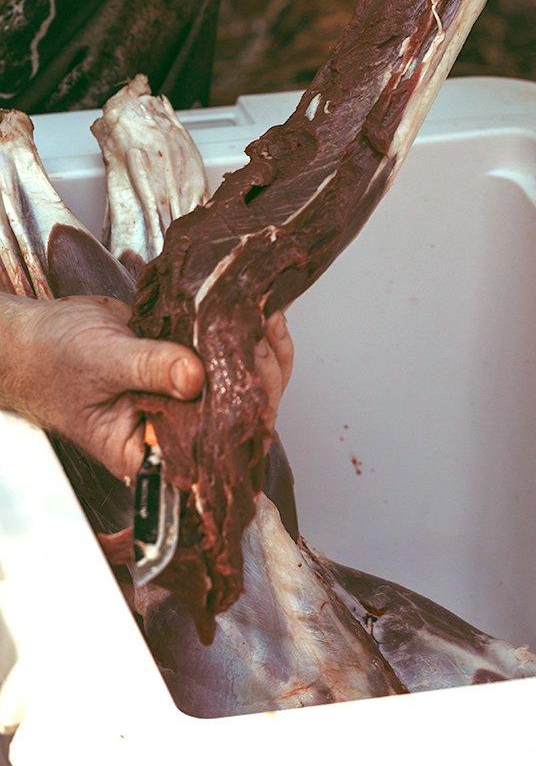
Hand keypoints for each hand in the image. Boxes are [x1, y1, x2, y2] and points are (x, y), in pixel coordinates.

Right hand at [7, 296, 291, 481]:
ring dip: (258, 354)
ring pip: (237, 386)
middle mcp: (172, 430)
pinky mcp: (187, 365)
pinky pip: (226, 358)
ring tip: (267, 319)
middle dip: (257, 377)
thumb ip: (151, 369)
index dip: (239, 415)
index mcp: (146, 450)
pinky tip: (261, 315)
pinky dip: (246, 338)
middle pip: (233, 416)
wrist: (37, 335)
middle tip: (264, 337)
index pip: (207, 449)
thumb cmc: (52, 359)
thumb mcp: (103, 362)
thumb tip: (197, 376)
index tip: (253, 374)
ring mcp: (183, 397)